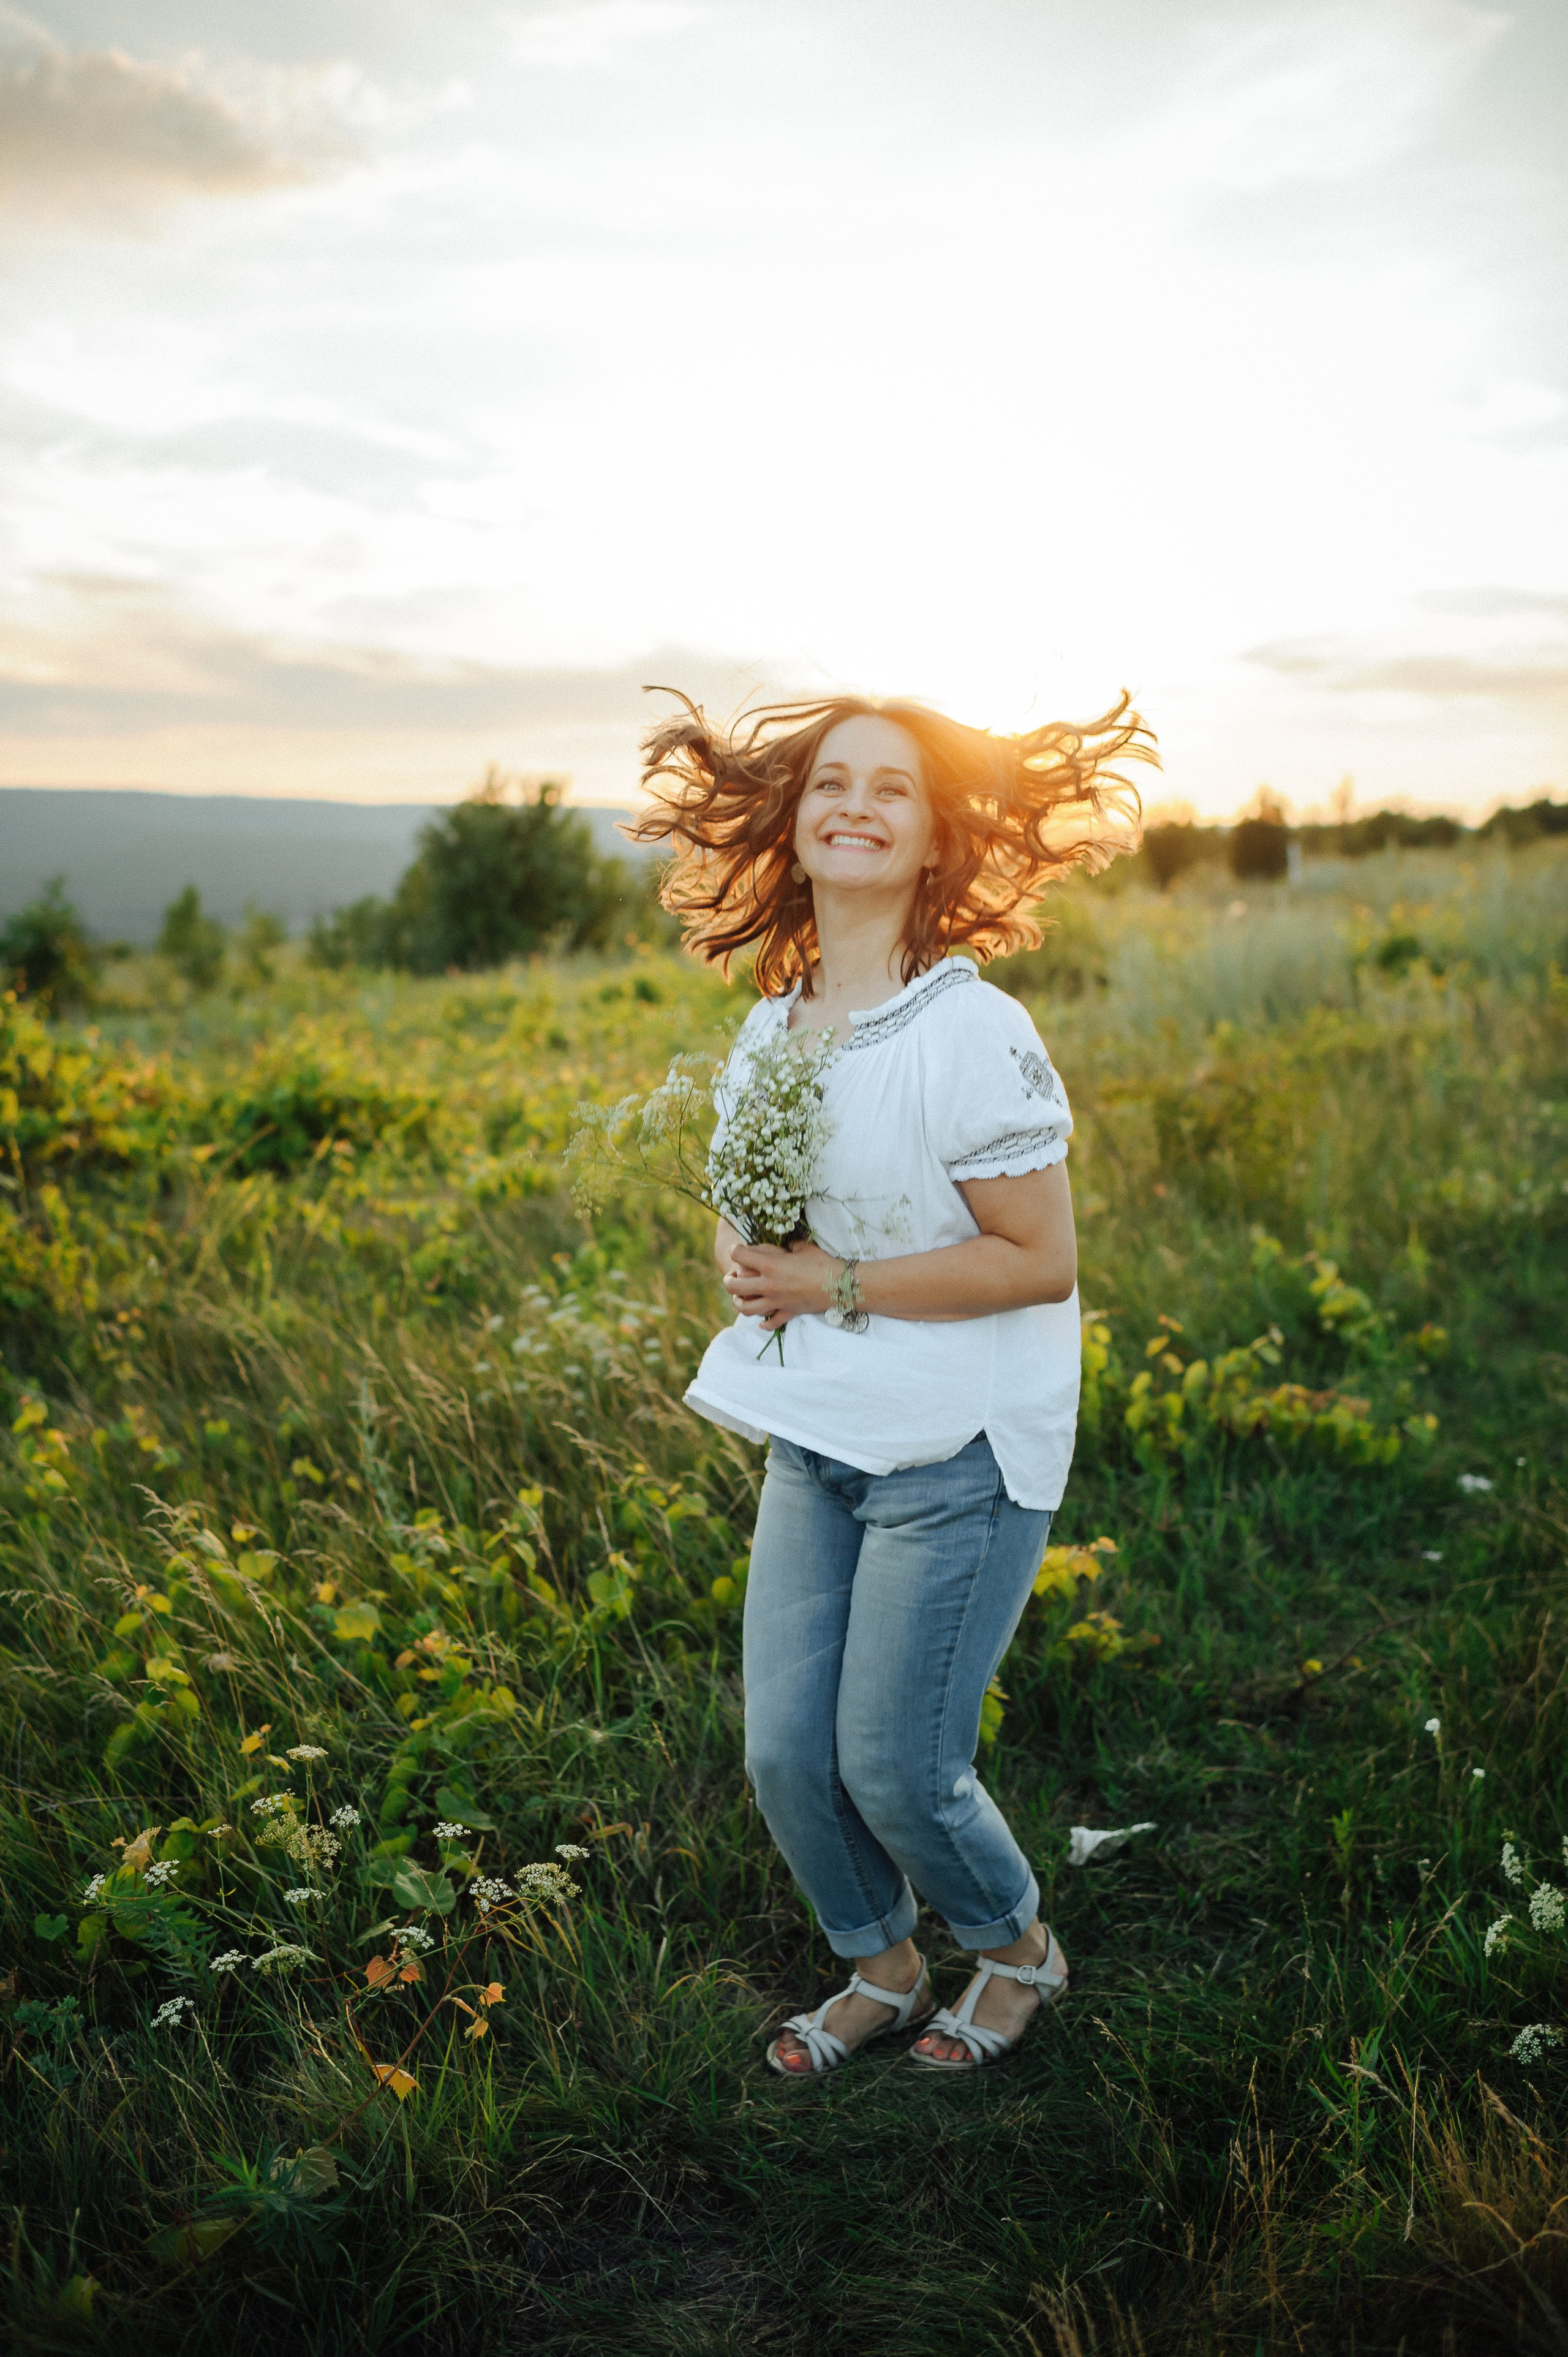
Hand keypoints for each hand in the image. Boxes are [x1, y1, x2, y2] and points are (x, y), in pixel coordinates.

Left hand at [722, 1240, 836, 1331]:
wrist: (840, 1285)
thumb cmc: (822, 1262)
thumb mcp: (804, 1247)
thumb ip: (789, 1246)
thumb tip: (786, 1246)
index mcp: (770, 1265)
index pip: (739, 1256)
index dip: (735, 1250)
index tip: (737, 1250)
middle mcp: (768, 1284)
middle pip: (734, 1286)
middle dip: (729, 1281)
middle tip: (732, 1277)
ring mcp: (776, 1301)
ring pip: (746, 1308)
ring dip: (739, 1303)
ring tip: (740, 1298)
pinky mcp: (787, 1312)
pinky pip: (770, 1322)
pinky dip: (764, 1323)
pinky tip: (762, 1321)